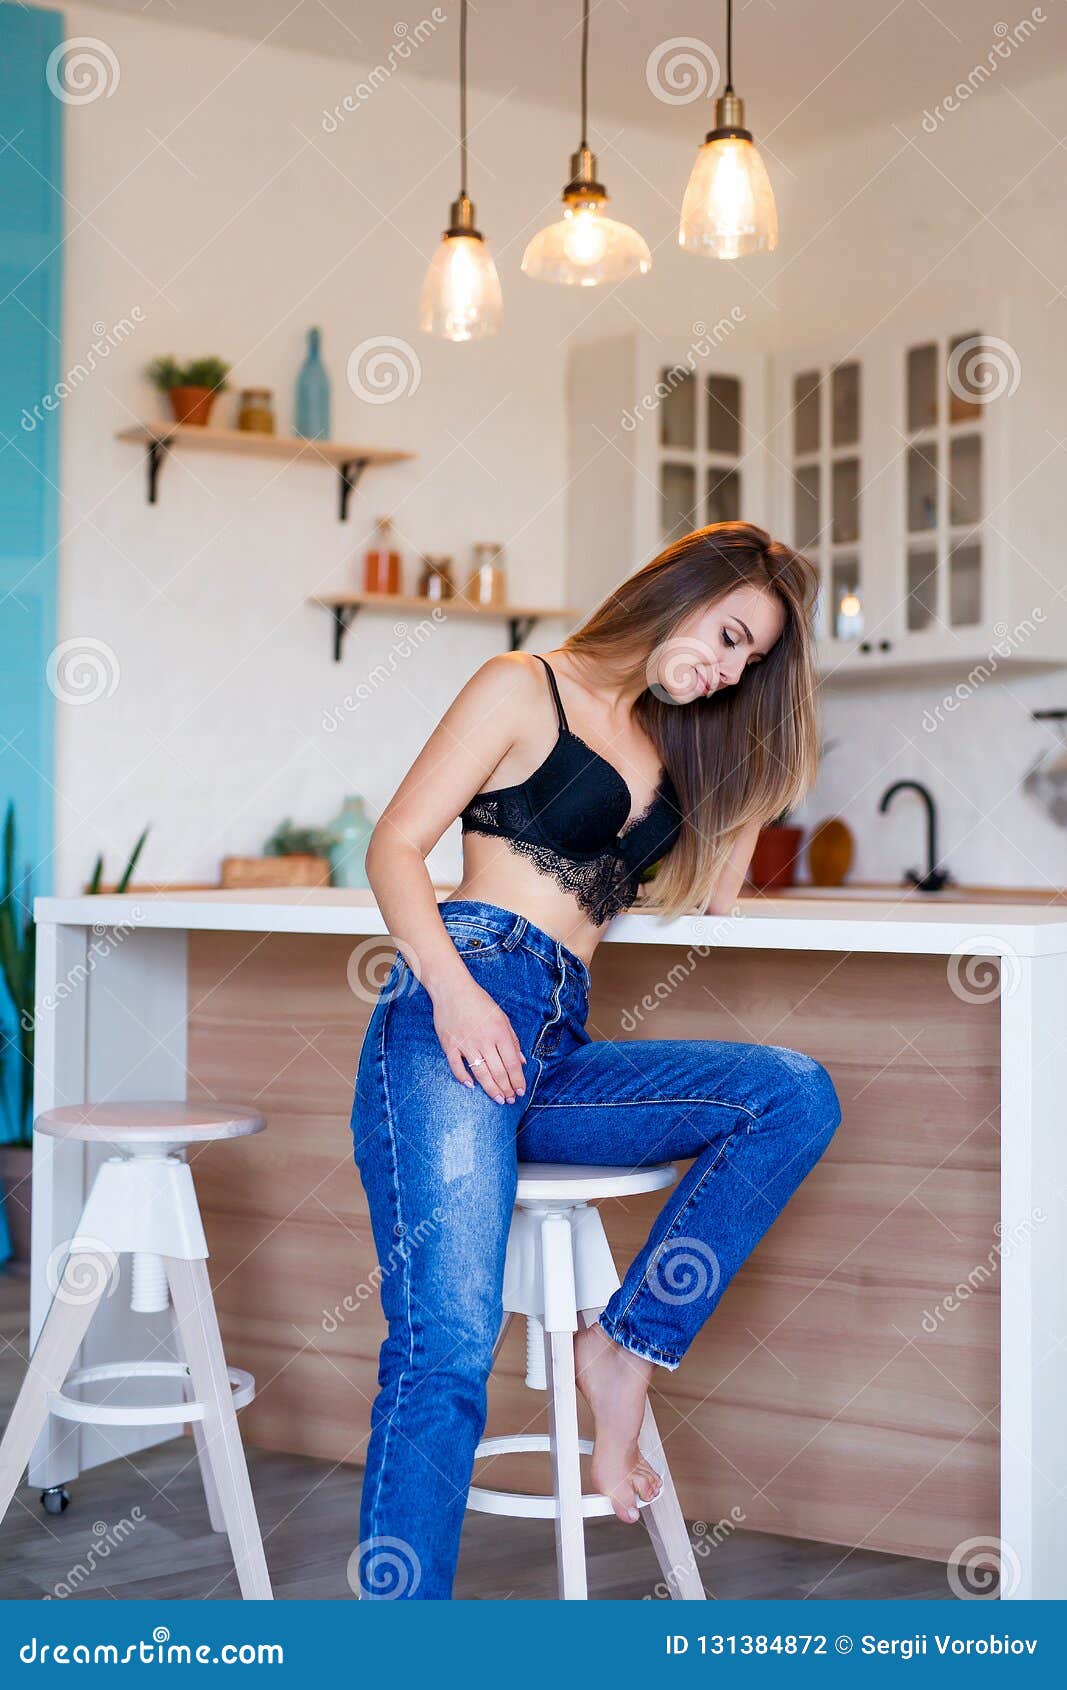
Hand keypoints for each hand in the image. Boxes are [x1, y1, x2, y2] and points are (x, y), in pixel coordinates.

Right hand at [431, 974, 525, 1103]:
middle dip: (507, 1088)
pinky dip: (464, 1078)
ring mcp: (466, 1044)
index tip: (521, 1091)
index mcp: (499, 1032)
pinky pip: (457, 1067)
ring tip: (499, 1099)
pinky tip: (472, 1086)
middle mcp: (484, 1040)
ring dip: (491, 1089)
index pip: (512, 1063)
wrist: (452, 989)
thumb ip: (512, 1040)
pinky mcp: (449, 1045)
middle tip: (510, 1099)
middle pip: (498, 1071)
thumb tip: (521, 1061)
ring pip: (481, 1073)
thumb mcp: (502, 1017)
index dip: (518, 1080)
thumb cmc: (479, 1002)